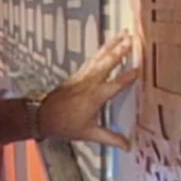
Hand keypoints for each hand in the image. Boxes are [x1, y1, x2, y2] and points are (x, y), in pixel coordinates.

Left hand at [36, 32, 140, 149]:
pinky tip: (108, 44)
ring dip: (112, 45)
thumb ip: (110, 138)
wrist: (41, 116)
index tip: (139, 69)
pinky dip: (101, 50)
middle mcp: (89, 83)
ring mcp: (82, 76)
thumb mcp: (89, 133)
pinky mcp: (77, 74)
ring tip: (123, 34)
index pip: (115, 84)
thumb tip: (128, 146)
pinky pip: (92, 59)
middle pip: (107, 63)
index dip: (127, 77)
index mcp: (94, 97)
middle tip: (131, 38)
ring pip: (99, 57)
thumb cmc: (65, 125)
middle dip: (119, 50)